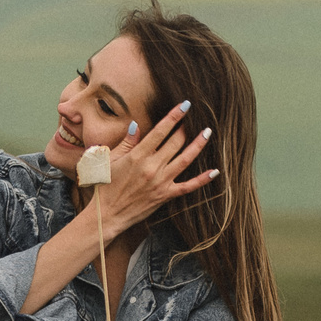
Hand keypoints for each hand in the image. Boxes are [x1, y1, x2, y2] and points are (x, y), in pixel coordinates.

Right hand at [99, 102, 216, 233]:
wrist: (107, 214)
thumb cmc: (104, 186)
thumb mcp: (109, 159)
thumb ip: (126, 142)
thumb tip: (136, 125)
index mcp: (138, 156)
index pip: (160, 130)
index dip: (174, 116)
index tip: (185, 105)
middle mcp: (152, 167)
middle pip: (175, 142)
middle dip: (185, 128)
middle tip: (191, 119)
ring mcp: (161, 182)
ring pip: (185, 160)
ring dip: (198, 145)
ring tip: (207, 133)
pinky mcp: (165, 195)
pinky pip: (188, 186)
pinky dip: (203, 179)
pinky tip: (215, 171)